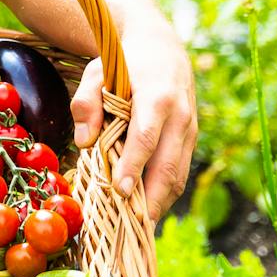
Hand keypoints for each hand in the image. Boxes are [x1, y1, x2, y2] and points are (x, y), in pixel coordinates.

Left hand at [71, 7, 197, 221]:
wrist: (162, 48)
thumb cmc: (124, 62)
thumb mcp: (98, 72)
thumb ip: (87, 103)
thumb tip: (84, 142)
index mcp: (156, 97)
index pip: (146, 138)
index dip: (134, 167)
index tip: (120, 192)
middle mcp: (180, 115)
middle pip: (169, 165)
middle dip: (152, 198)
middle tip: (132, 225)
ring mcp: (190, 129)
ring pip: (180, 174)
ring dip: (161, 203)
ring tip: (139, 228)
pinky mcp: (192, 139)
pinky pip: (182, 172)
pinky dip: (167, 194)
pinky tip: (148, 210)